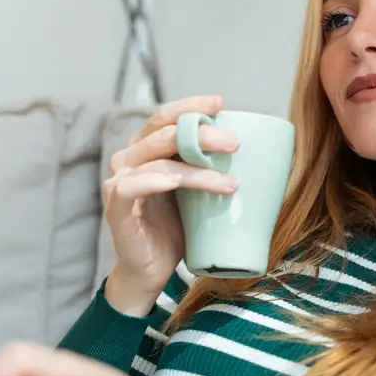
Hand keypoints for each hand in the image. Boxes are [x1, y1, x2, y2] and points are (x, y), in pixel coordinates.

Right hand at [103, 95, 239, 314]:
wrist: (152, 271)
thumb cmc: (178, 229)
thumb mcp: (197, 193)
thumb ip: (209, 168)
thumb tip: (260, 153)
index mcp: (146, 149)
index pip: (164, 116)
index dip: (189, 106)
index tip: (219, 104)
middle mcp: (128, 159)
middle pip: (164, 133)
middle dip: (202, 134)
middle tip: (235, 144)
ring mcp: (119, 182)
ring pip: (157, 161)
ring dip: (196, 168)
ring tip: (230, 183)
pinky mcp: (115, 207)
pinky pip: (131, 186)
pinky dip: (156, 181)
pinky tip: (176, 182)